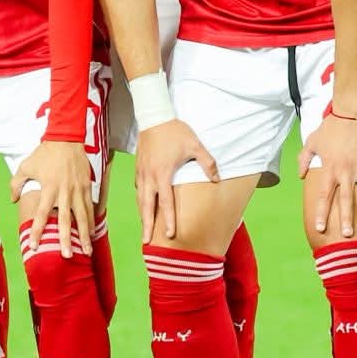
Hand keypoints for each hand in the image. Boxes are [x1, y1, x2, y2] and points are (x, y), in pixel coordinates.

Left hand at [12, 139, 91, 257]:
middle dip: (66, 239)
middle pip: (66, 220)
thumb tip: (13, 200)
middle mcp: (65, 192)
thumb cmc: (44, 153)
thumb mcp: (25, 166)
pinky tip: (91, 233)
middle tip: (67, 256)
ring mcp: (78, 190)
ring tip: (86, 251)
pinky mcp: (87, 187)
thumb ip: (16, 184)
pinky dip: (91, 221)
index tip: (33, 246)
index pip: (41, 215)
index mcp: (48, 188)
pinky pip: (90, 208)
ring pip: (82, 217)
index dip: (37, 231)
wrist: (66, 138)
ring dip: (84, 235)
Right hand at [135, 121, 218, 243]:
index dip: (168, 220)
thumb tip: (217, 179)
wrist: (154, 115)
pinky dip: (140, 201)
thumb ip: (207, 163)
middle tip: (147, 242)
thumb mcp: (195, 145)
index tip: (169, 235)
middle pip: (146, 206)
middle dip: (146, 225)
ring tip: (144, 230)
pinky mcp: (139, 168)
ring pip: (140, 199)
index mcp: (163, 174)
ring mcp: (142, 172)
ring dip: (142, 215)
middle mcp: (150, 176)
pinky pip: (139, 189)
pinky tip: (143, 206)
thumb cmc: (175, 131)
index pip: (166, 202)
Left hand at [301, 112, 356, 237]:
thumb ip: (304, 160)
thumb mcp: (311, 143)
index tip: (320, 228)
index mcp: (329, 170)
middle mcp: (345, 172)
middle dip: (346, 219)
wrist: (348, 113)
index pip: (323, 196)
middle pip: (345, 200)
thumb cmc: (329, 128)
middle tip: (348, 236)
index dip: (321, 213)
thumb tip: (301, 176)